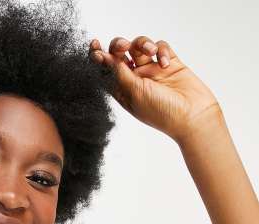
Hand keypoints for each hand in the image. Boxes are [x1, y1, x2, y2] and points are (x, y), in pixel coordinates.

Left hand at [89, 35, 221, 142]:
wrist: (193, 116)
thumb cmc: (161, 112)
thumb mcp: (135, 93)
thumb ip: (118, 74)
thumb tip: (102, 57)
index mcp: (123, 90)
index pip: (105, 70)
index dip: (98, 57)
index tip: (94, 45)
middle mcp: (135, 79)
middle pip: (120, 54)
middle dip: (119, 45)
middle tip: (124, 46)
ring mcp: (152, 71)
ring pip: (140, 46)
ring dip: (143, 44)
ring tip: (151, 53)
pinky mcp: (169, 63)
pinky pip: (161, 47)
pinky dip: (162, 50)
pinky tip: (166, 63)